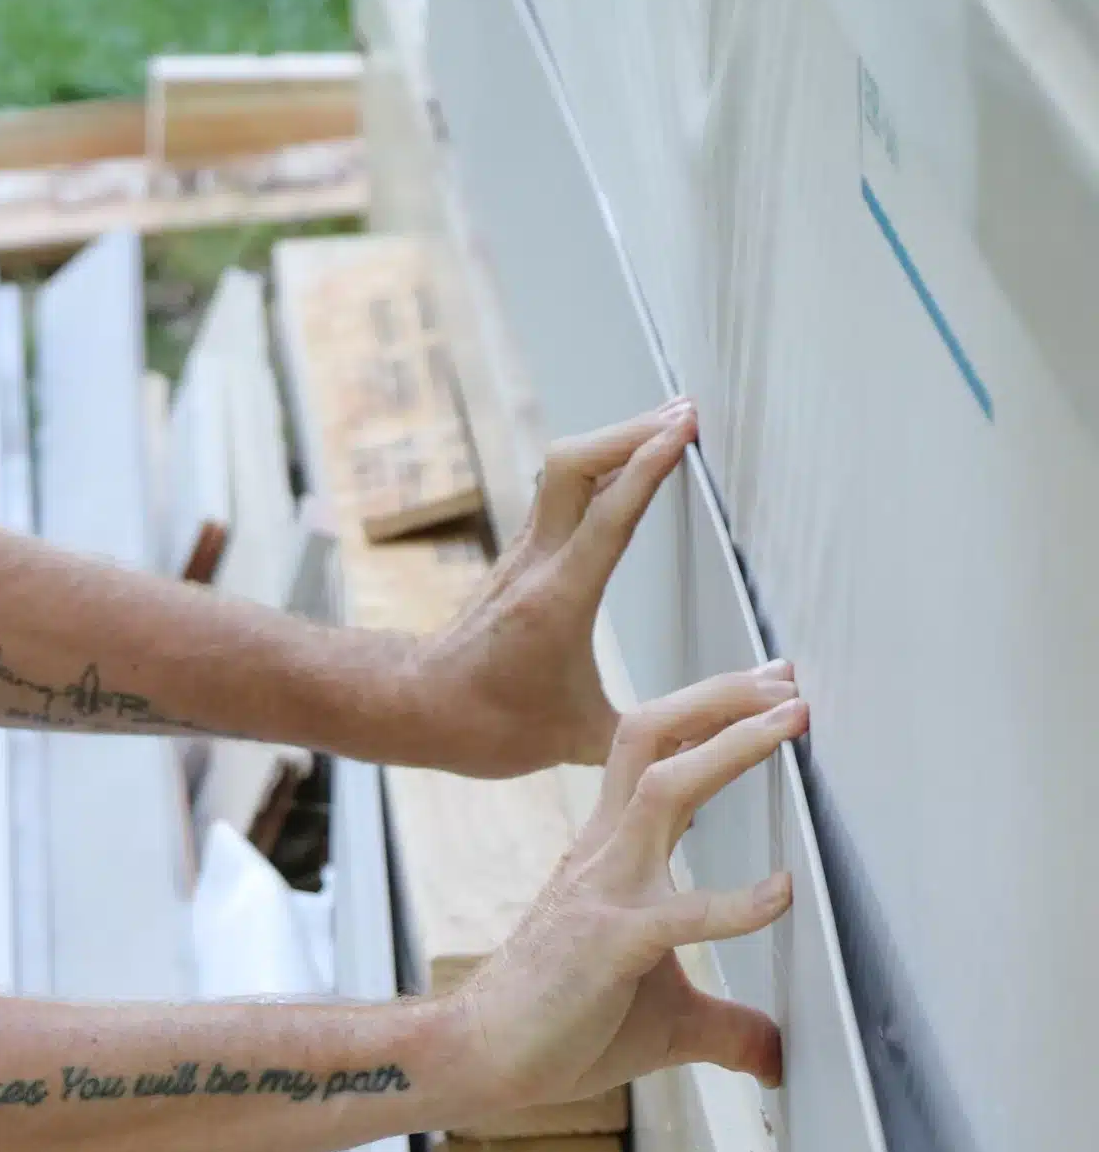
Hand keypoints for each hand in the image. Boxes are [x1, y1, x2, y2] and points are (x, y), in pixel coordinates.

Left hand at [418, 401, 696, 776]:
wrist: (417, 709)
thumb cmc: (491, 728)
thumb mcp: (585, 740)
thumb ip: (661, 731)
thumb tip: (734, 725)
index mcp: (556, 602)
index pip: (607, 515)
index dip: (647, 465)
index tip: (684, 428)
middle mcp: (535, 564)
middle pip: (572, 467)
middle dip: (628, 431)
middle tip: (685, 412)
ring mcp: (522, 555)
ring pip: (561, 472)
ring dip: (611, 441)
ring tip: (665, 422)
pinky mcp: (520, 557)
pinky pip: (558, 492)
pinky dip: (596, 466)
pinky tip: (626, 462)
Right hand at [451, 667, 807, 1108]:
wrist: (480, 1056)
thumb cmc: (558, 1025)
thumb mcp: (665, 1018)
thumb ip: (728, 1025)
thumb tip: (778, 1061)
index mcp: (610, 850)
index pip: (653, 753)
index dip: (709, 712)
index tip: (766, 689)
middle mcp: (604, 852)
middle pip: (649, 736)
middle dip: (718, 699)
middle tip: (785, 680)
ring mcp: (603, 891)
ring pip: (663, 787)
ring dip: (729, 748)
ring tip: (789, 723)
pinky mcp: (610, 943)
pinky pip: (682, 911)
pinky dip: (739, 901)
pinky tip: (783, 893)